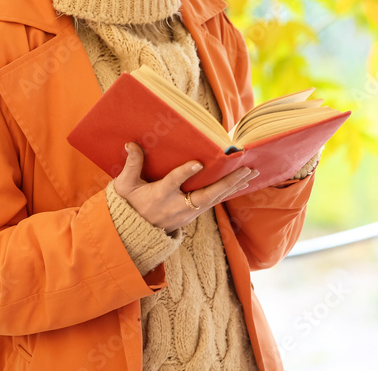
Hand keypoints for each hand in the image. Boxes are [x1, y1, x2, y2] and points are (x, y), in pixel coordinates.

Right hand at [114, 141, 258, 232]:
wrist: (134, 233)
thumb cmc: (129, 204)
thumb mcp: (125, 185)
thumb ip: (131, 164)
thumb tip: (131, 144)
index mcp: (159, 195)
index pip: (174, 182)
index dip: (186, 173)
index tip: (198, 163)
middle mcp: (177, 206)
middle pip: (206, 195)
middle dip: (227, 182)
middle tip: (245, 169)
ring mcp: (187, 213)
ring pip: (214, 199)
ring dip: (233, 186)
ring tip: (251, 173)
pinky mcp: (192, 214)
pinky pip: (213, 202)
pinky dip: (227, 192)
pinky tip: (241, 184)